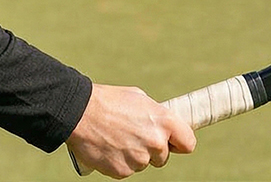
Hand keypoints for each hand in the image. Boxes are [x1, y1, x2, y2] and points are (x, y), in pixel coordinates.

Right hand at [67, 83, 196, 177]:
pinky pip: (128, 170)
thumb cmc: (111, 101)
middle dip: (153, 149)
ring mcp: (139, 159)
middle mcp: (155, 142)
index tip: (174, 142)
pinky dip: (121, 161)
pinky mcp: (123, 172)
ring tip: (119, 137)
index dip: (180, 143)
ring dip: (136, 154)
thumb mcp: (140, 99)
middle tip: (136, 135)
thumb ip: (156, 115)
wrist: (82, 113)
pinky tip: (111, 146)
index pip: (188, 143)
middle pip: (164, 156)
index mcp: (164, 121)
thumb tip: (163, 126)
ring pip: (144, 163)